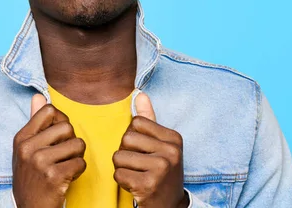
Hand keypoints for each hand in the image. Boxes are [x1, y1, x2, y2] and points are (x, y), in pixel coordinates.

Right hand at [12, 94, 86, 207]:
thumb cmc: (31, 176)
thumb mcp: (26, 149)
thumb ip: (35, 123)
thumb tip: (38, 96)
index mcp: (21, 138)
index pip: (49, 110)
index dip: (60, 121)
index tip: (57, 136)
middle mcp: (28, 148)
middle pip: (67, 126)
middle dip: (71, 140)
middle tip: (63, 155)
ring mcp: (40, 162)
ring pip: (77, 144)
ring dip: (76, 156)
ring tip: (65, 165)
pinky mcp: (54, 177)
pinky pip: (80, 163)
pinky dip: (78, 170)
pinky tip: (67, 177)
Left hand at [113, 93, 188, 207]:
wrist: (169, 206)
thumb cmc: (161, 172)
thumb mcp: (161, 145)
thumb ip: (149, 120)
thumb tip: (140, 94)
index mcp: (174, 138)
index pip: (136, 122)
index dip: (133, 137)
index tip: (144, 151)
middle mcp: (171, 152)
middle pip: (126, 138)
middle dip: (126, 152)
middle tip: (139, 165)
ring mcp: (161, 169)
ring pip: (119, 156)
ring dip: (122, 167)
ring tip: (137, 174)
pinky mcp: (148, 185)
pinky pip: (118, 174)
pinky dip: (122, 181)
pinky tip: (136, 185)